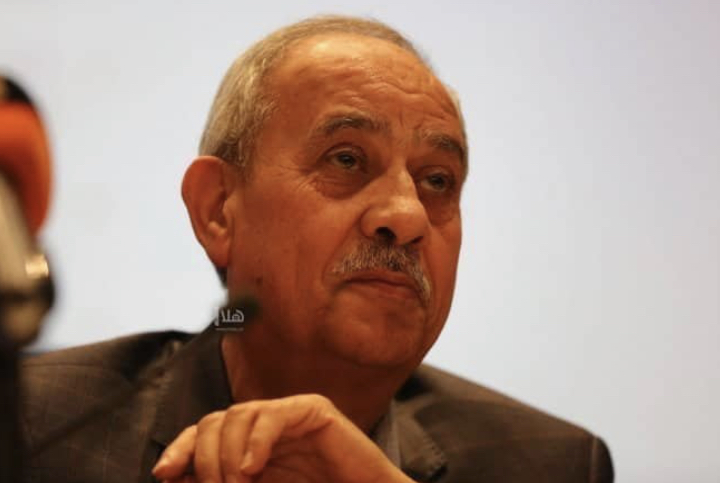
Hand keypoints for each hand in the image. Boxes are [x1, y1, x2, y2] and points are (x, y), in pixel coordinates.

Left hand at [151, 394, 412, 482]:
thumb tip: (173, 477)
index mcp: (251, 444)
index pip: (204, 432)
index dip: (181, 449)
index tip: (163, 475)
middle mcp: (266, 424)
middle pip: (214, 421)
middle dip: (202, 458)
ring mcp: (290, 414)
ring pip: (238, 415)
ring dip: (226, 456)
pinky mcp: (314, 411)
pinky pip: (272, 416)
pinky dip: (255, 443)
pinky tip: (252, 470)